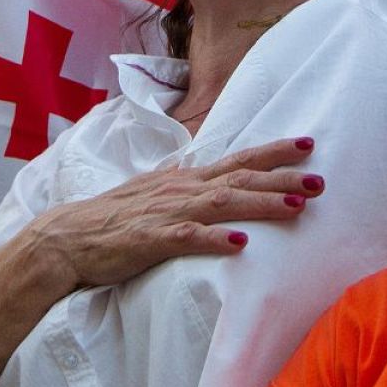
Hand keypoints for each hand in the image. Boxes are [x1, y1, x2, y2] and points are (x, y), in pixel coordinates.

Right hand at [24, 136, 321, 290]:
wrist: (66, 239)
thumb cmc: (111, 218)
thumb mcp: (151, 192)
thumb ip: (180, 181)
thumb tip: (200, 166)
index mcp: (184, 179)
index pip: (237, 159)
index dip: (273, 152)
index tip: (308, 144)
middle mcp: (180, 189)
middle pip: (239, 178)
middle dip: (282, 178)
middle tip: (321, 180)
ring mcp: (166, 212)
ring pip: (221, 203)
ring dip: (260, 204)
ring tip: (296, 208)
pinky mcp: (150, 240)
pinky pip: (186, 237)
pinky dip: (213, 238)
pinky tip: (239, 243)